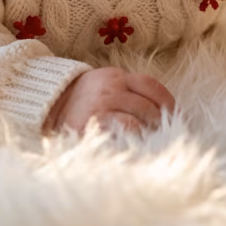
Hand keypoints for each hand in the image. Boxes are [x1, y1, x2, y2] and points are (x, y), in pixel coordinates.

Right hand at [44, 67, 175, 134]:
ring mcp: (101, 107)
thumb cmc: (85, 99)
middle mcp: (110, 89)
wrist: (48, 106)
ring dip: (149, 134)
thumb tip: (164, 110)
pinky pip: (121, 134)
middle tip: (168, 134)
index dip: (168, 101)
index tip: (177, 115)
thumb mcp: (106, 84)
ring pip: (137, 121)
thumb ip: (129, 91)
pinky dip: (134, 141)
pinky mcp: (92, 125)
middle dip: (161, 123)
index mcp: (116, 76)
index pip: (150, 85)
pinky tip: (138, 148)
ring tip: (154, 143)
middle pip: (147, 106)